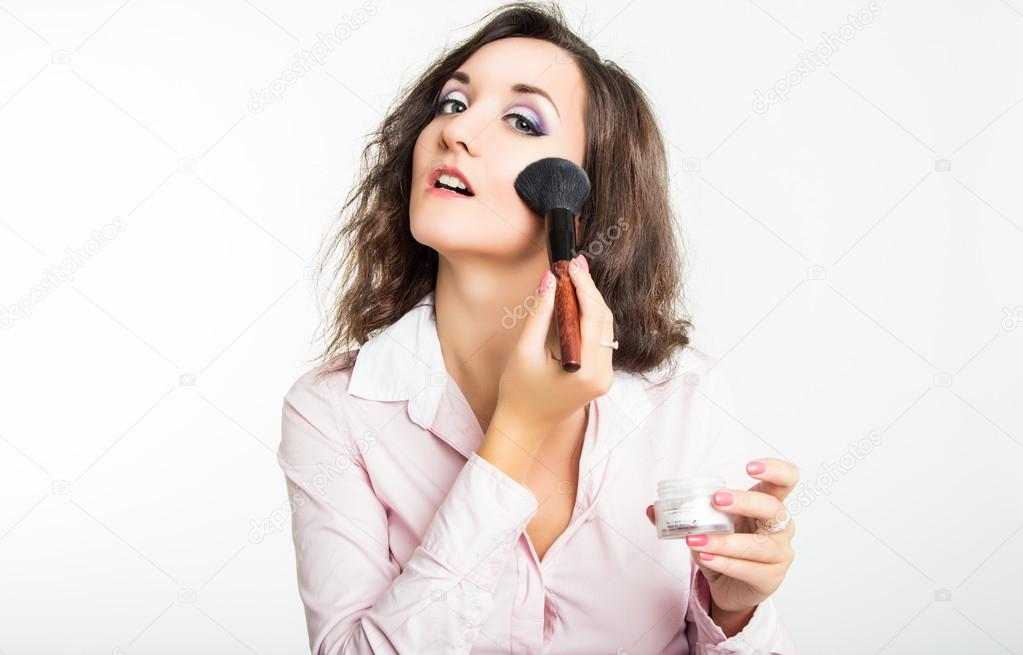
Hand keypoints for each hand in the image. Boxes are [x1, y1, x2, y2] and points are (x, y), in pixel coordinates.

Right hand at [490, 254, 614, 451]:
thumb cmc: (519, 391)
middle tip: (574, 265)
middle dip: (589, 290)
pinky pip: (600, 339)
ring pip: (605, 328)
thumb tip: (549, 280)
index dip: (585, 286)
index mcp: (587, 370)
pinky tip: (578, 302)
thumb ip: (540, 313)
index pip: (593, 316)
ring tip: (575, 278)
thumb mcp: (525, 350)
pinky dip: (590, 319)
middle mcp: (604, 375)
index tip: (572, 265)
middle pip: (604, 320)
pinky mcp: (602, 377)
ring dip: (591, 302)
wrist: (523, 426)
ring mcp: (606, 377)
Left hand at [645, 458, 798, 613]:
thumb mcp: (707, 525)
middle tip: (716, 499)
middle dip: (745, 502)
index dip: (775, 470)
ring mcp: (779, 553)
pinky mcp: (771, 578)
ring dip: (724, 541)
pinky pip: (748, 569)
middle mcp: (780, 526)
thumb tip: (652, 508)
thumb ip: (683, 515)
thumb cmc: (726, 547)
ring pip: (758, 545)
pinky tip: (705, 557)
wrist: (731, 587)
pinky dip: (724, 562)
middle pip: (773, 508)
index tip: (749, 468)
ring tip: (695, 540)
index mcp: (768, 504)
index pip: (786, 480)